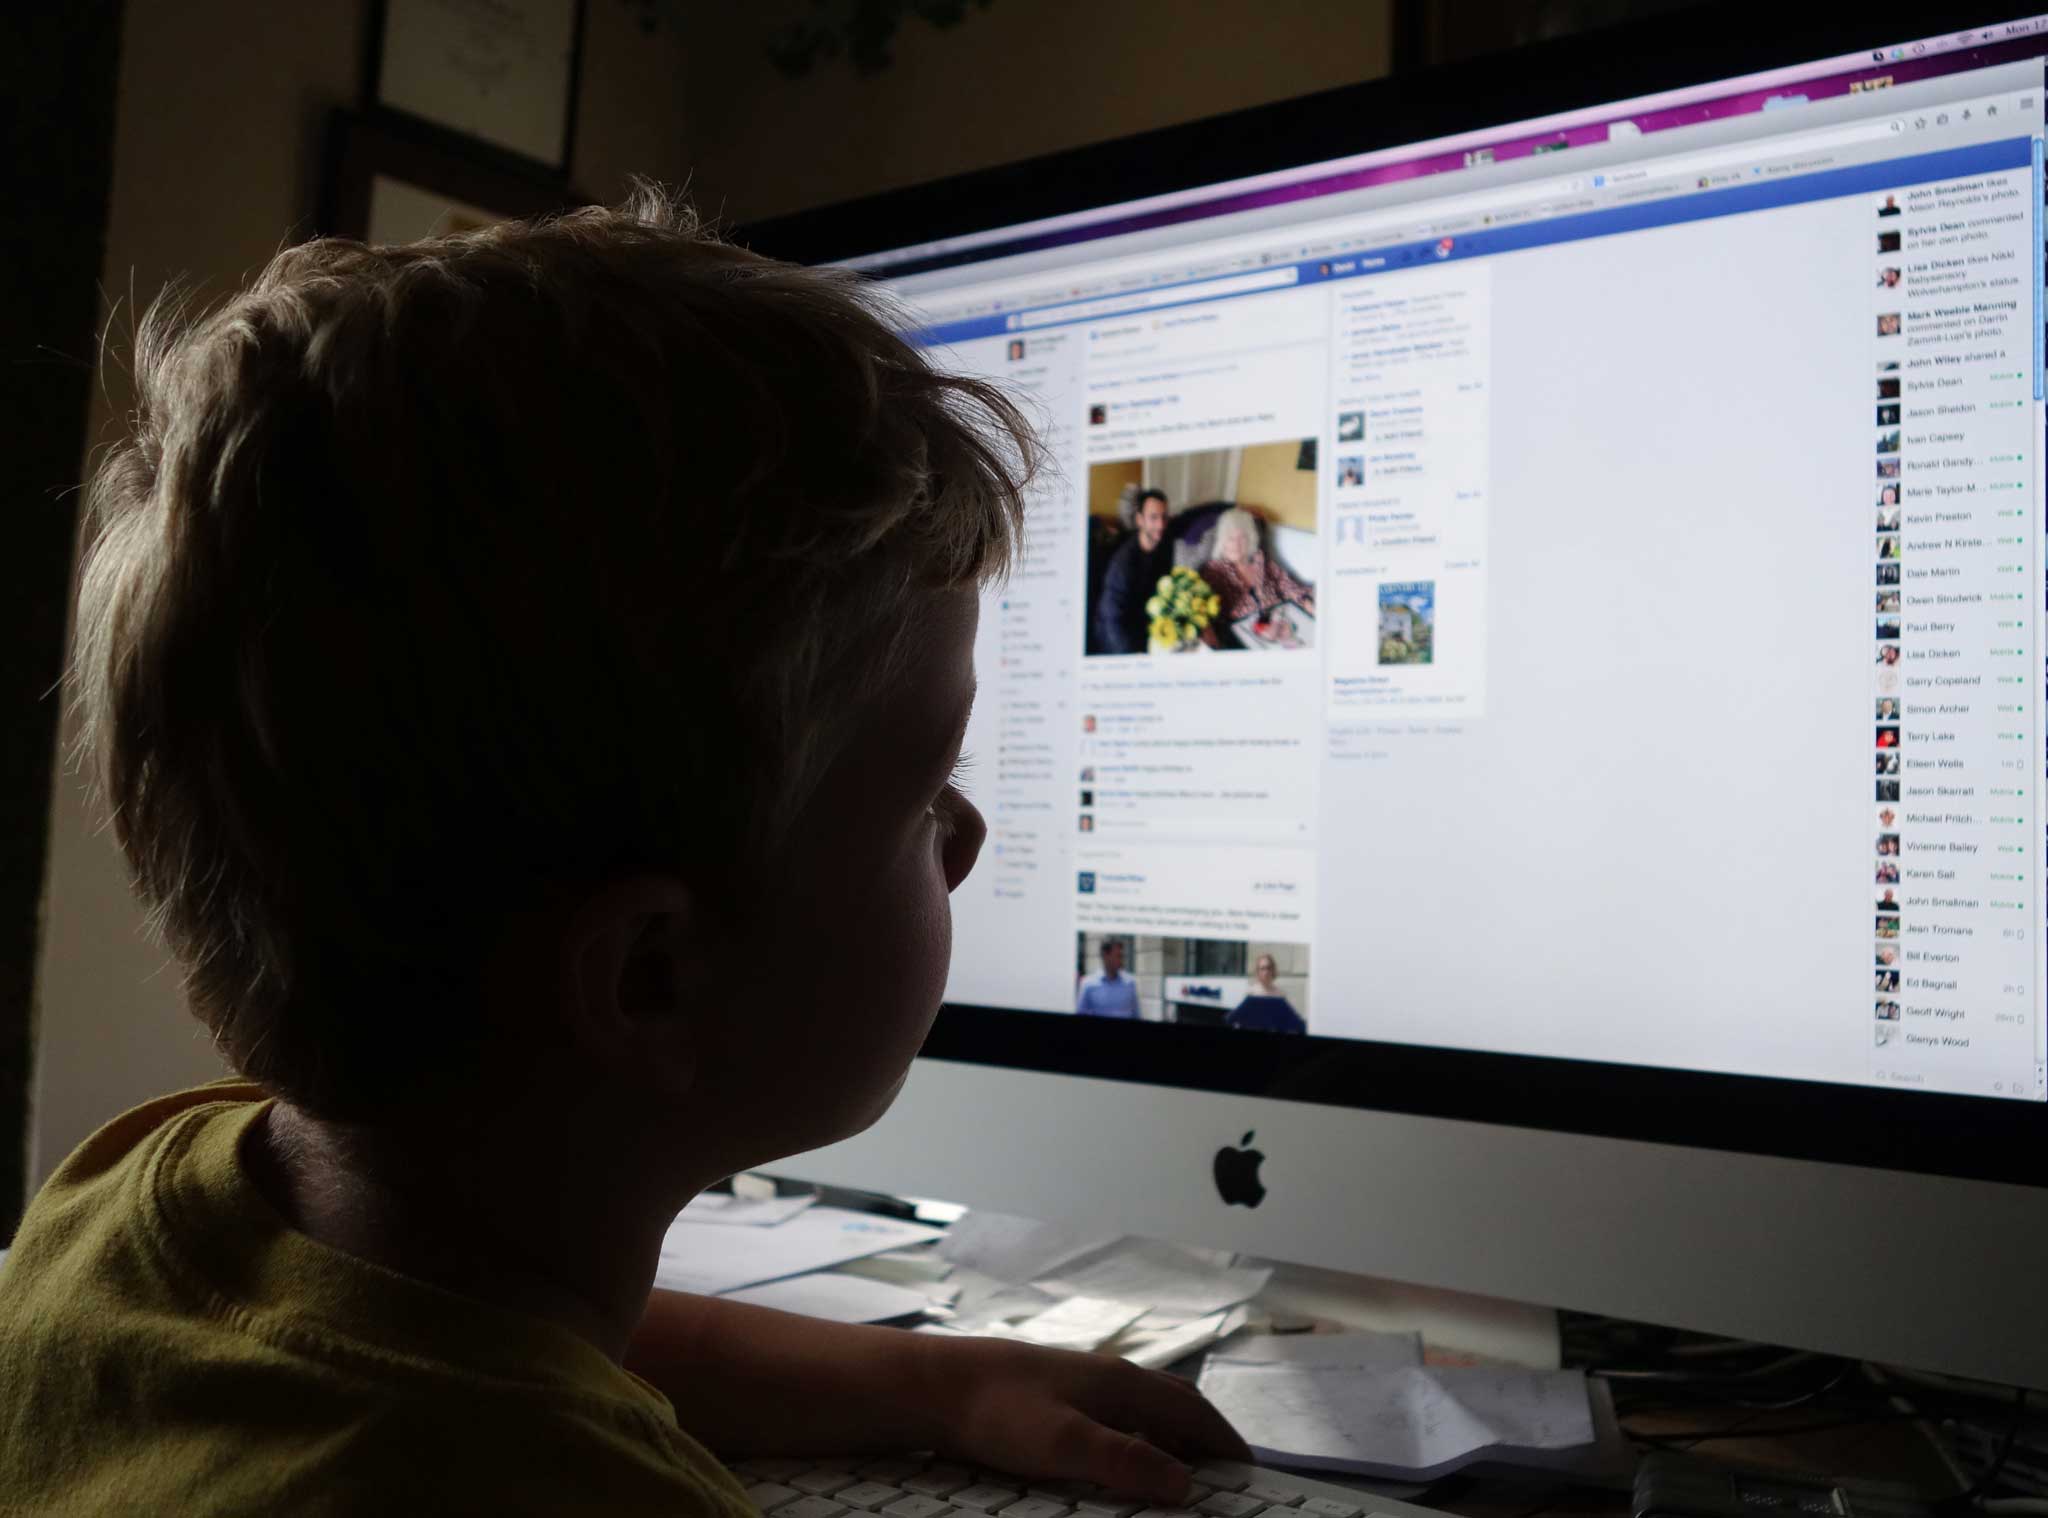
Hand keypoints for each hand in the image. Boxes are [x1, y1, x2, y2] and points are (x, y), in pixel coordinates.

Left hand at [917, 1334, 1250, 1503]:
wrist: (936, 1385)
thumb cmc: (998, 1410)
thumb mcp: (1065, 1443)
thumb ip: (1125, 1461)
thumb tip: (1184, 1484)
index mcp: (1121, 1384)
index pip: (1193, 1411)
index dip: (1225, 1441)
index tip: (1250, 1471)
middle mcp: (1109, 1378)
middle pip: (1175, 1406)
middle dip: (1206, 1438)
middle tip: (1226, 1476)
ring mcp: (1082, 1384)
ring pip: (1146, 1411)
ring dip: (1173, 1439)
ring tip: (1184, 1475)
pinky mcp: (1057, 1398)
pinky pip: (1117, 1418)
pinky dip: (1139, 1439)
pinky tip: (1125, 1461)